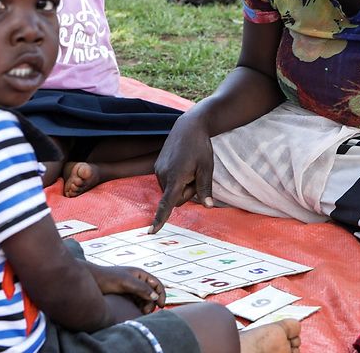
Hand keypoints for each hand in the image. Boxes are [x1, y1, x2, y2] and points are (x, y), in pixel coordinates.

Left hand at [89, 263, 165, 313]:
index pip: (157, 284)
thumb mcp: (127, 282)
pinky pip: (137, 303)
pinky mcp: (126, 296)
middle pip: (152, 294)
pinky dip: (138, 308)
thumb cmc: (109, 278)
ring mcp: (132, 289)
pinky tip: (135, 313)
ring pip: (144, 300)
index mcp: (141, 274)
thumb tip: (155, 297)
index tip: (161, 305)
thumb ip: (142, 289)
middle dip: (152, 303)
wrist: (92, 280)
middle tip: (146, 312)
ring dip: (145, 307)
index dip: (161, 294)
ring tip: (141, 313)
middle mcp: (138, 281)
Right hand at [151, 117, 214, 232]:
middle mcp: (162, 175)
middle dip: (187, 193)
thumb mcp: (207, 168)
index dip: (160, 219)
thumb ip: (205, 189)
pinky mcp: (157, 167)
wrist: (187, 127)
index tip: (151, 232)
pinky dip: (176, 179)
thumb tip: (208, 207)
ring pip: (171, 191)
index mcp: (175, 177)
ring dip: (182, 185)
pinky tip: (183, 164)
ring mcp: (158, 170)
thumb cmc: (200, 147)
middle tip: (196, 175)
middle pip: (176, 199)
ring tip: (189, 167)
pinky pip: (167, 182)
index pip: (167, 203)